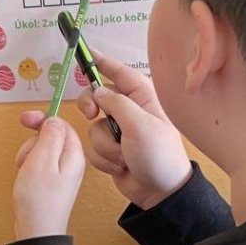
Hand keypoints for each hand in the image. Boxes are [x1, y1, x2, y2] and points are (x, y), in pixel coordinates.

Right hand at [13, 116, 85, 239]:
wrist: (37, 232)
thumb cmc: (39, 201)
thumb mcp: (41, 160)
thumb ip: (49, 136)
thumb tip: (53, 120)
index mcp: (74, 156)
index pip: (62, 125)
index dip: (43, 120)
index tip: (26, 120)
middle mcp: (71, 164)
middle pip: (51, 137)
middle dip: (32, 142)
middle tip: (24, 155)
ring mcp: (62, 174)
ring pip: (42, 150)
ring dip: (28, 155)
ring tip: (24, 170)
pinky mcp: (52, 183)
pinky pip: (39, 164)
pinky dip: (28, 166)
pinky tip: (25, 177)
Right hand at [79, 54, 191, 210]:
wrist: (161, 193)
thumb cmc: (158, 155)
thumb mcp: (139, 125)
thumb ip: (116, 104)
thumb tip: (98, 91)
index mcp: (143, 98)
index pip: (119, 72)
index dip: (101, 62)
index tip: (84, 52)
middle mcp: (130, 111)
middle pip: (97, 97)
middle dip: (92, 108)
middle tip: (91, 115)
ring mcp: (119, 132)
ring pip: (93, 128)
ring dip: (105, 145)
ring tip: (124, 156)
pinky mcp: (111, 151)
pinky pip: (94, 147)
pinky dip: (104, 159)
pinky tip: (121, 167)